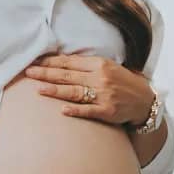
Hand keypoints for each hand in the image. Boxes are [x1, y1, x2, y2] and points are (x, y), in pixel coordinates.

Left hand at [24, 54, 154, 125]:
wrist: (144, 101)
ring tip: (39, 89)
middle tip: (29, 72)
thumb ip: (87, 65)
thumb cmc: (123, 82)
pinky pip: (88, 111)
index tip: (35, 61)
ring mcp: (103, 95)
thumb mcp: (108, 67)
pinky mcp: (107, 111)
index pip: (70, 62)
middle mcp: (100, 78)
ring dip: (55, 90)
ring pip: (74, 92)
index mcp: (100, 64)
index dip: (51, 62)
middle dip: (46, 73)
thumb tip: (61, 62)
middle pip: (68, 76)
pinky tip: (62, 110)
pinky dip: (76, 110)